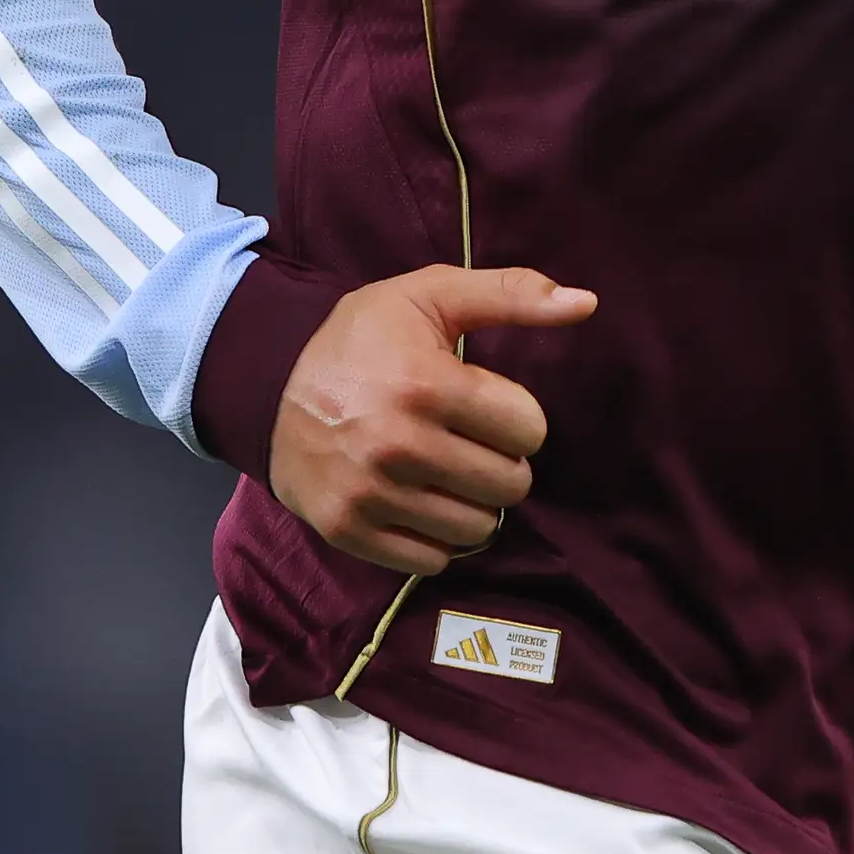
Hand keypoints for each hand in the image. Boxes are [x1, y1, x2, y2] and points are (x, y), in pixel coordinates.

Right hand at [268, 265, 597, 575]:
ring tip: (447, 472)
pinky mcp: (348, 530)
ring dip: (473, 503)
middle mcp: (398, 444)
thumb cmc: (362, 338)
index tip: (488, 407)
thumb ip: (513, 294)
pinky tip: (419, 500)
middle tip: (471, 443)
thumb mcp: (431, 295)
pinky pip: (432, 559)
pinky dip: (436, 537)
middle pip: (509, 484)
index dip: (517, 417)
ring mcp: (371, 493)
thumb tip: (586, 302)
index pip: (528, 430)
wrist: (267, 382)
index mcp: (426, 384)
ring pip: (477, 528)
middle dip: (502, 463)